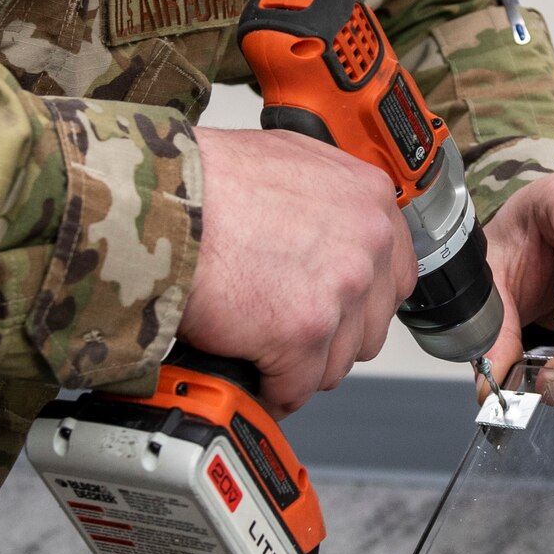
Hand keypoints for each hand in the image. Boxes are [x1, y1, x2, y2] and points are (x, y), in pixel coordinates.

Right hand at [183, 128, 417, 417]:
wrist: (160, 202)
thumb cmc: (204, 179)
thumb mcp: (284, 161)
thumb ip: (322, 199)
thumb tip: (320, 232)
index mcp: (367, 197)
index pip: (393, 273)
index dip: (359, 300)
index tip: (334, 309)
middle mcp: (365, 243)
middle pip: (369, 324)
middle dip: (329, 337)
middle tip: (288, 331)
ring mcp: (339, 290)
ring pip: (336, 361)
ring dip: (300, 366)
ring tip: (262, 354)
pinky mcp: (301, 334)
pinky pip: (297, 388)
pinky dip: (272, 391)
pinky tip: (251, 378)